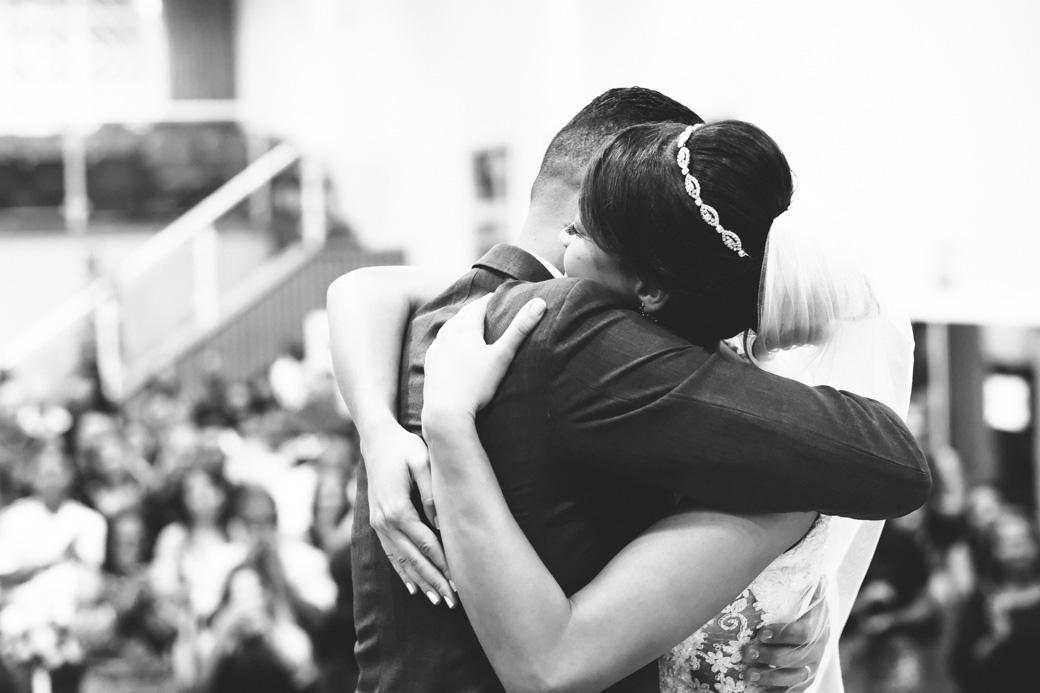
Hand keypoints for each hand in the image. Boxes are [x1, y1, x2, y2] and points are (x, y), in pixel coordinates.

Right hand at [364, 422, 455, 606]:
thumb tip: (441, 524)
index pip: (426, 544)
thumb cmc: (404, 447)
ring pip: (401, 561)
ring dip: (419, 582)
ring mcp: (378, 524)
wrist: (376, 439)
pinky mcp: (376, 523)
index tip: (458, 582)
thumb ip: (431, 493)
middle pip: (414, 559)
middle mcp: (385, 522)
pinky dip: (402, 572)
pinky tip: (412, 587)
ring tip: (437, 600)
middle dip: (434, 581)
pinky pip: (390, 554)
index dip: (443, 565)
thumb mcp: (422, 461)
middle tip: (452, 601)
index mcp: (398, 509)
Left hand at [423, 294, 546, 418]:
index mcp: (466, 329)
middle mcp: (448, 334)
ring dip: (459, 320)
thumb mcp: (502, 356)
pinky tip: (447, 342)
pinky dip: (446, 336)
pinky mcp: (430, 362)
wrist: (446, 410)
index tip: (496, 296)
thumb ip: (519, 329)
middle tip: (484, 305)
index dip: (489, 300)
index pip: (478, 306)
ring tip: (466, 320)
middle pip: (462, 314)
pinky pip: (438, 342)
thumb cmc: (477, 384)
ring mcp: (437, 348)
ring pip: (448, 326)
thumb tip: (539, 303)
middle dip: (474, 308)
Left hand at [745, 585, 829, 691]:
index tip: (761, 633)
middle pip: (798, 658)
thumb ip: (799, 577)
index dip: (783, 635)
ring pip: (795, 678)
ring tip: (747, 674)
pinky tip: (757, 690)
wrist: (815, 619)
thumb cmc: (800, 600)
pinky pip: (793, 691)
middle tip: (746, 653)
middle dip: (771, 657)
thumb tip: (791, 555)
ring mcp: (812, 667)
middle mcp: (819, 649)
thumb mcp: (802, 587)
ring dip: (771, 678)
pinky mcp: (803, 679)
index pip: (804, 632)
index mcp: (819, 624)